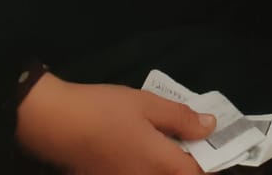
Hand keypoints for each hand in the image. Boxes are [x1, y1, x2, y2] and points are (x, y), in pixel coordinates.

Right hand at [16, 74, 212, 173]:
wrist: (58, 126)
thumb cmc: (106, 110)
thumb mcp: (147, 105)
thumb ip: (181, 118)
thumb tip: (210, 126)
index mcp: (161, 165)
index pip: (197, 174)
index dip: (209, 162)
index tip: (213, 146)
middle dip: (187, 165)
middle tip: (189, 143)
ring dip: (166, 167)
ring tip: (166, 145)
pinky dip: (145, 169)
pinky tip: (140, 150)